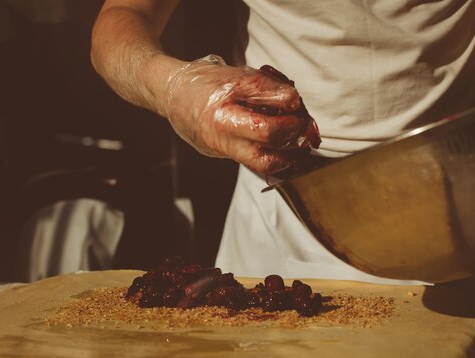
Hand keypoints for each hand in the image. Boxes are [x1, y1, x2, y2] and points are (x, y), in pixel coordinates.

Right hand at [162, 55, 319, 174]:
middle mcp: (221, 145)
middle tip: (304, 132)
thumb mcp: (237, 77)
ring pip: (260, 164)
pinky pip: (249, 157)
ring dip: (283, 153)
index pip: (267, 132)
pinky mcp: (220, 154)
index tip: (301, 115)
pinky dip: (267, 148)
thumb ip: (268, 90)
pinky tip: (276, 136)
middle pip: (266, 161)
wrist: (170, 93)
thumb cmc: (204, 82)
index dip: (291, 126)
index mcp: (223, 122)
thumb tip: (295, 103)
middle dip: (292, 149)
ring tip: (295, 136)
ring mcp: (220, 153)